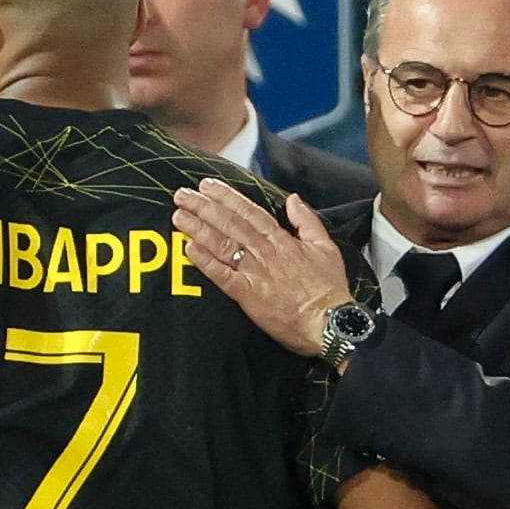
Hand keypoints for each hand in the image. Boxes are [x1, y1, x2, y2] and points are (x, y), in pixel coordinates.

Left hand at [173, 180, 352, 356]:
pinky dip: (206, 262)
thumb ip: (306, 220)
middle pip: (230, 224)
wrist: (331, 322)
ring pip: (223, 245)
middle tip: (182, 195)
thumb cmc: (329, 289)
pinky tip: (190, 249)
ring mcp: (256, 274)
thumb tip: (292, 199)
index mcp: (282, 241)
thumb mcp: (326, 247)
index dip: (226, 197)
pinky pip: (223, 276)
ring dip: (199, 229)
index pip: (250, 212)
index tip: (207, 186)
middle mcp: (266, 253)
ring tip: (179, 217)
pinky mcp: (249, 297)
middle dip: (204, 207)